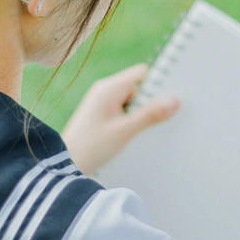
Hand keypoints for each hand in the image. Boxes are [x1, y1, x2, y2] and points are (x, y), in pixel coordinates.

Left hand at [62, 64, 179, 175]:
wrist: (65, 165)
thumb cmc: (91, 147)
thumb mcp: (125, 131)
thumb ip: (150, 115)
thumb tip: (175, 101)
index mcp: (109, 88)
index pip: (142, 73)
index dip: (159, 80)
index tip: (175, 92)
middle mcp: (105, 92)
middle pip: (139, 87)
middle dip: (152, 100)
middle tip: (165, 115)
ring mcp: (103, 104)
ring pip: (133, 101)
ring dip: (142, 112)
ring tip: (149, 128)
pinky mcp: (102, 116)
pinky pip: (124, 111)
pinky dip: (133, 119)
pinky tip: (138, 133)